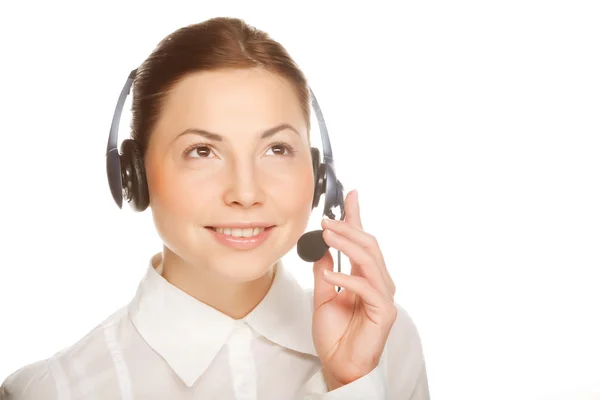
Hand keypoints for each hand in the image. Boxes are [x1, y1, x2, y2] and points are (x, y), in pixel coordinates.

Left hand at [311, 189, 396, 390]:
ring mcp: (383, 295)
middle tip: (326, 220)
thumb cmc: (335, 334)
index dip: (357, 216)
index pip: (362, 240)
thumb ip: (325, 271)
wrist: (339, 364)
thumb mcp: (322, 296)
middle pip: (368, 245)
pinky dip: (347, 276)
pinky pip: (367, 287)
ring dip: (348, 244)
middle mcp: (377, 281)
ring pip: (370, 260)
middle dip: (348, 227)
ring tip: (327, 235)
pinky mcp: (384, 311)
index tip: (350, 194)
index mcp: (364, 275)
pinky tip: (330, 272)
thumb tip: (321, 247)